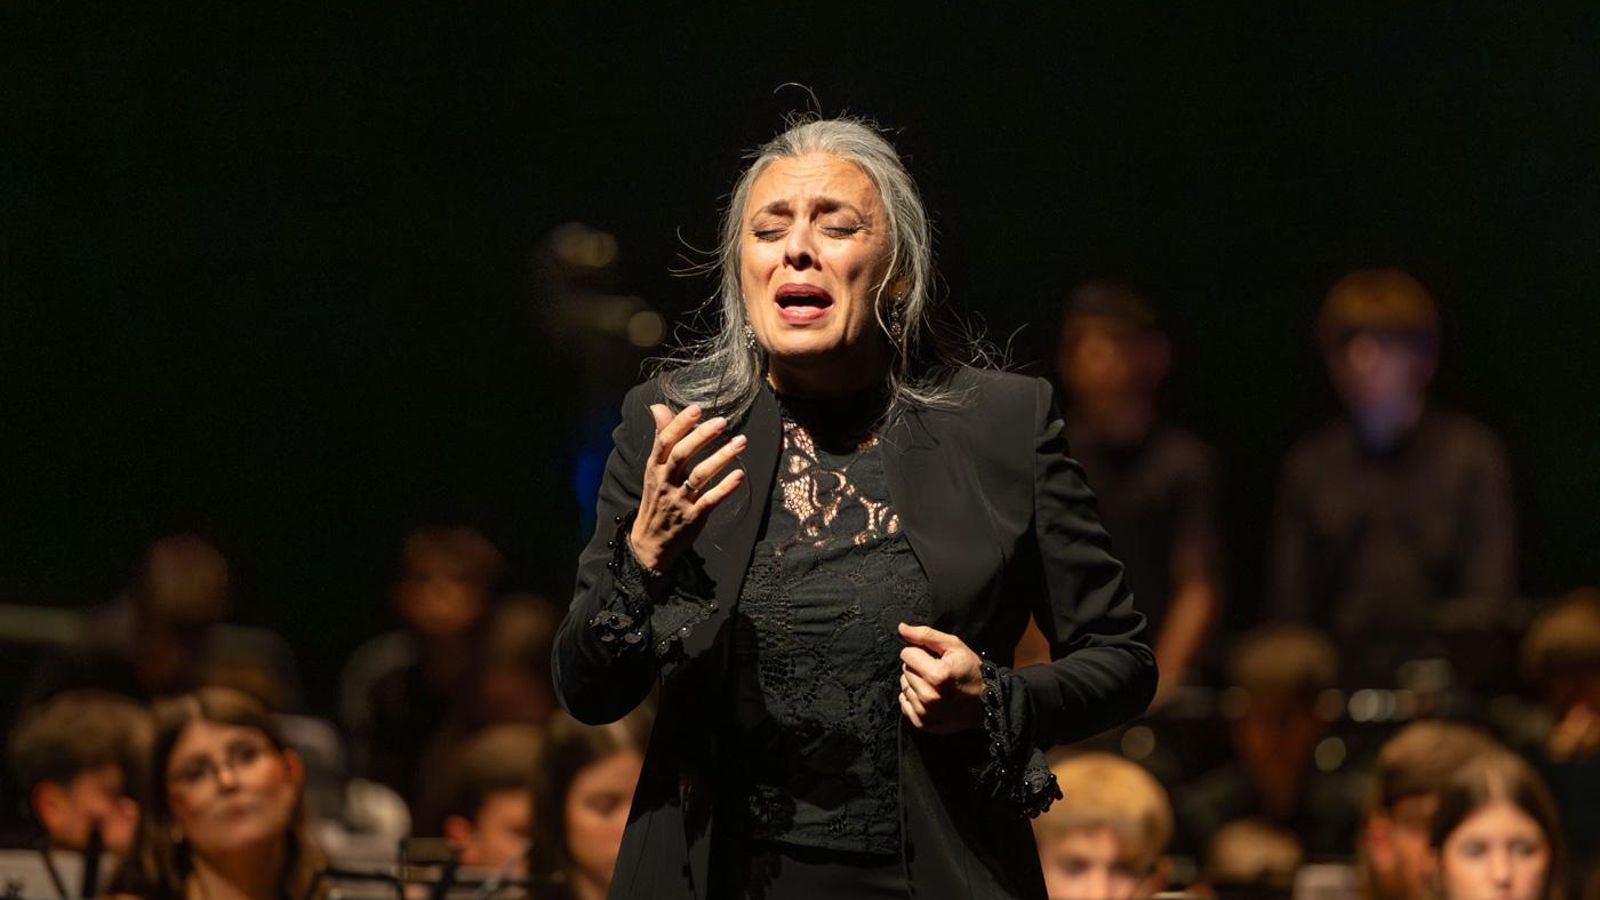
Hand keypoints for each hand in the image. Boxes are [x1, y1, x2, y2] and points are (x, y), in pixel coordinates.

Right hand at [628, 403, 746, 571]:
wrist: (651, 541)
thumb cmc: (657, 498)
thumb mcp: (654, 468)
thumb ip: (661, 437)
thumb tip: (658, 407)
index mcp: (655, 467)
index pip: (664, 441)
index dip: (679, 424)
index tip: (696, 409)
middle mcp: (665, 481)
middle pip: (681, 455)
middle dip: (701, 436)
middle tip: (722, 421)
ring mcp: (679, 500)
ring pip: (699, 476)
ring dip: (721, 457)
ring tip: (740, 442)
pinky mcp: (693, 517)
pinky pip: (710, 500)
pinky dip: (725, 487)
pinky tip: (740, 475)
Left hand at [897, 622, 984, 733]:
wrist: (985, 704)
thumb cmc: (972, 672)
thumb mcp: (955, 647)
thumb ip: (926, 635)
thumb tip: (901, 628)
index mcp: (937, 675)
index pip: (907, 654)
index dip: (919, 652)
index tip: (933, 658)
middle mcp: (928, 696)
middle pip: (905, 670)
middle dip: (918, 667)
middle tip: (936, 671)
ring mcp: (924, 712)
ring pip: (904, 686)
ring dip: (915, 683)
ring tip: (934, 685)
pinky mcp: (922, 723)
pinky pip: (904, 704)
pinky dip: (913, 698)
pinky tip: (930, 697)